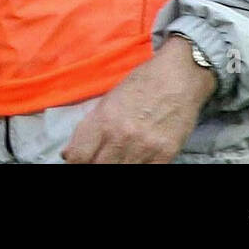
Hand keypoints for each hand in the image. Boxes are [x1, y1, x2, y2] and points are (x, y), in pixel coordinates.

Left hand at [61, 36, 215, 162]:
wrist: (179, 77)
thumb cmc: (142, 82)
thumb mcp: (109, 99)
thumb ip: (90, 127)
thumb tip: (69, 153)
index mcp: (104, 118)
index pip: (79, 155)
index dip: (75, 160)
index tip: (78, 160)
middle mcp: (122, 135)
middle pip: (99, 167)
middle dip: (94, 165)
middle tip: (98, 158)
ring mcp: (144, 147)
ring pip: (121, 171)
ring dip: (116, 165)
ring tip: (117, 156)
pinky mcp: (165, 155)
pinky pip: (145, 172)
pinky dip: (137, 168)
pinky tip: (135, 160)